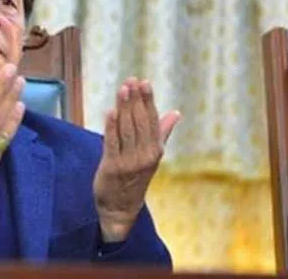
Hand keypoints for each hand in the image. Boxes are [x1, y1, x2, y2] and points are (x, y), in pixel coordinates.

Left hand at [93, 77, 180, 241]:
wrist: (120, 207)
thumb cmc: (135, 178)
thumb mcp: (151, 155)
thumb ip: (161, 132)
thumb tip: (176, 113)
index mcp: (155, 150)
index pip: (152, 120)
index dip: (148, 100)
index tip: (144, 82)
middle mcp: (145, 155)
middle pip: (140, 122)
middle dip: (136, 100)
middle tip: (131, 80)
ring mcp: (129, 162)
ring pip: (127, 130)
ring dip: (124, 108)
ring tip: (123, 89)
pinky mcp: (113, 167)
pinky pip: (113, 144)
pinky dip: (111, 127)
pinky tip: (111, 111)